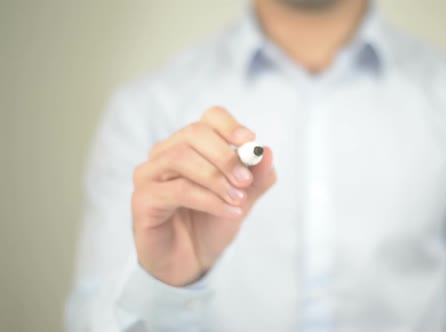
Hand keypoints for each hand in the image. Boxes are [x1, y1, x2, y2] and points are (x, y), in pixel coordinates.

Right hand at [131, 106, 275, 286]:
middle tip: (246, 180)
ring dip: (216, 178)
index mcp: (191, 145)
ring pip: (181, 158)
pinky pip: (177, 190)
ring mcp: (150, 174)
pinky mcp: (142, 199)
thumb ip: (257, 177)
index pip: (209, 117)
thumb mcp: (243, 198)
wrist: (191, 261)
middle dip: (225, 155)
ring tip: (238, 199)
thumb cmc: (212, 223)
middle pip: (194, 133)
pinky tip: (230, 212)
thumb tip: (267, 152)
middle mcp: (166, 152)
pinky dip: (209, 200)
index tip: (250, 141)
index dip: (230, 125)